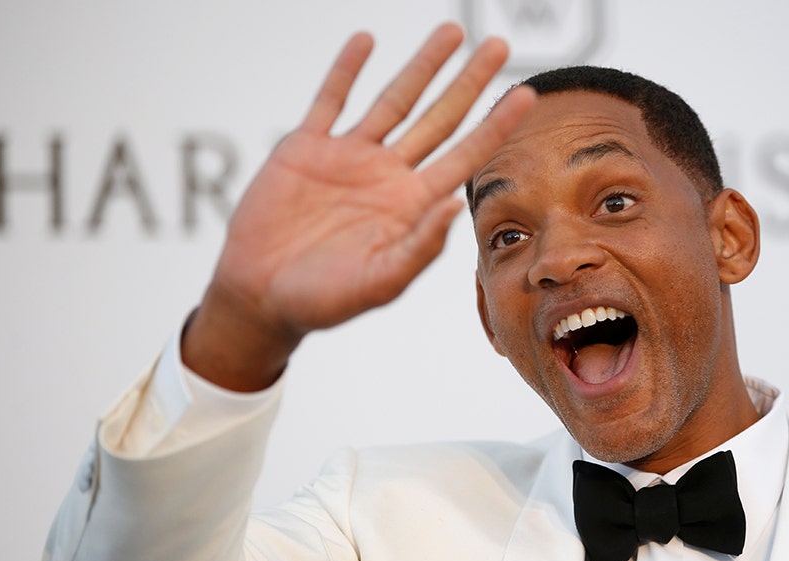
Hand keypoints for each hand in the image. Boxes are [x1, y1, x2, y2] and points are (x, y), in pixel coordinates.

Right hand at [182, 24, 535, 390]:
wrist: (260, 296)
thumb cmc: (323, 301)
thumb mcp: (380, 282)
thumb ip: (421, 246)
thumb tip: (457, 205)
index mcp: (412, 206)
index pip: (466, 155)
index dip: (497, 125)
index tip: (528, 95)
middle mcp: (388, 175)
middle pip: (440, 117)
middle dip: (469, 81)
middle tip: (499, 45)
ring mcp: (349, 157)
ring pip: (394, 100)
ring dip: (422, 65)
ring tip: (451, 32)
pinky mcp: (305, 149)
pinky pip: (330, 100)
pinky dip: (346, 70)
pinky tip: (366, 41)